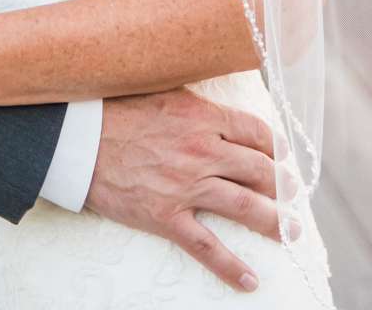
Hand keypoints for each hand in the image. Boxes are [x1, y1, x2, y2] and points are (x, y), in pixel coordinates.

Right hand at [85, 91, 290, 293]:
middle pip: (258, 170)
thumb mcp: (162, 91)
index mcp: (202, 116)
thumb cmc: (116, 109)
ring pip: (244, 207)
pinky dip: (231, 267)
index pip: (256, 132)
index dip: (276, 147)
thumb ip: (195, 103)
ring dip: (274, 221)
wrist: (78, 139)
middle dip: (282, 185)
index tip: (284, 157)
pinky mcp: (166, 217)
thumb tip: (219, 110)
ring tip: (290, 232)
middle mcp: (202, 150)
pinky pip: (206, 247)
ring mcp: (186, 186)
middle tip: (293, 195)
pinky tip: (250, 281)